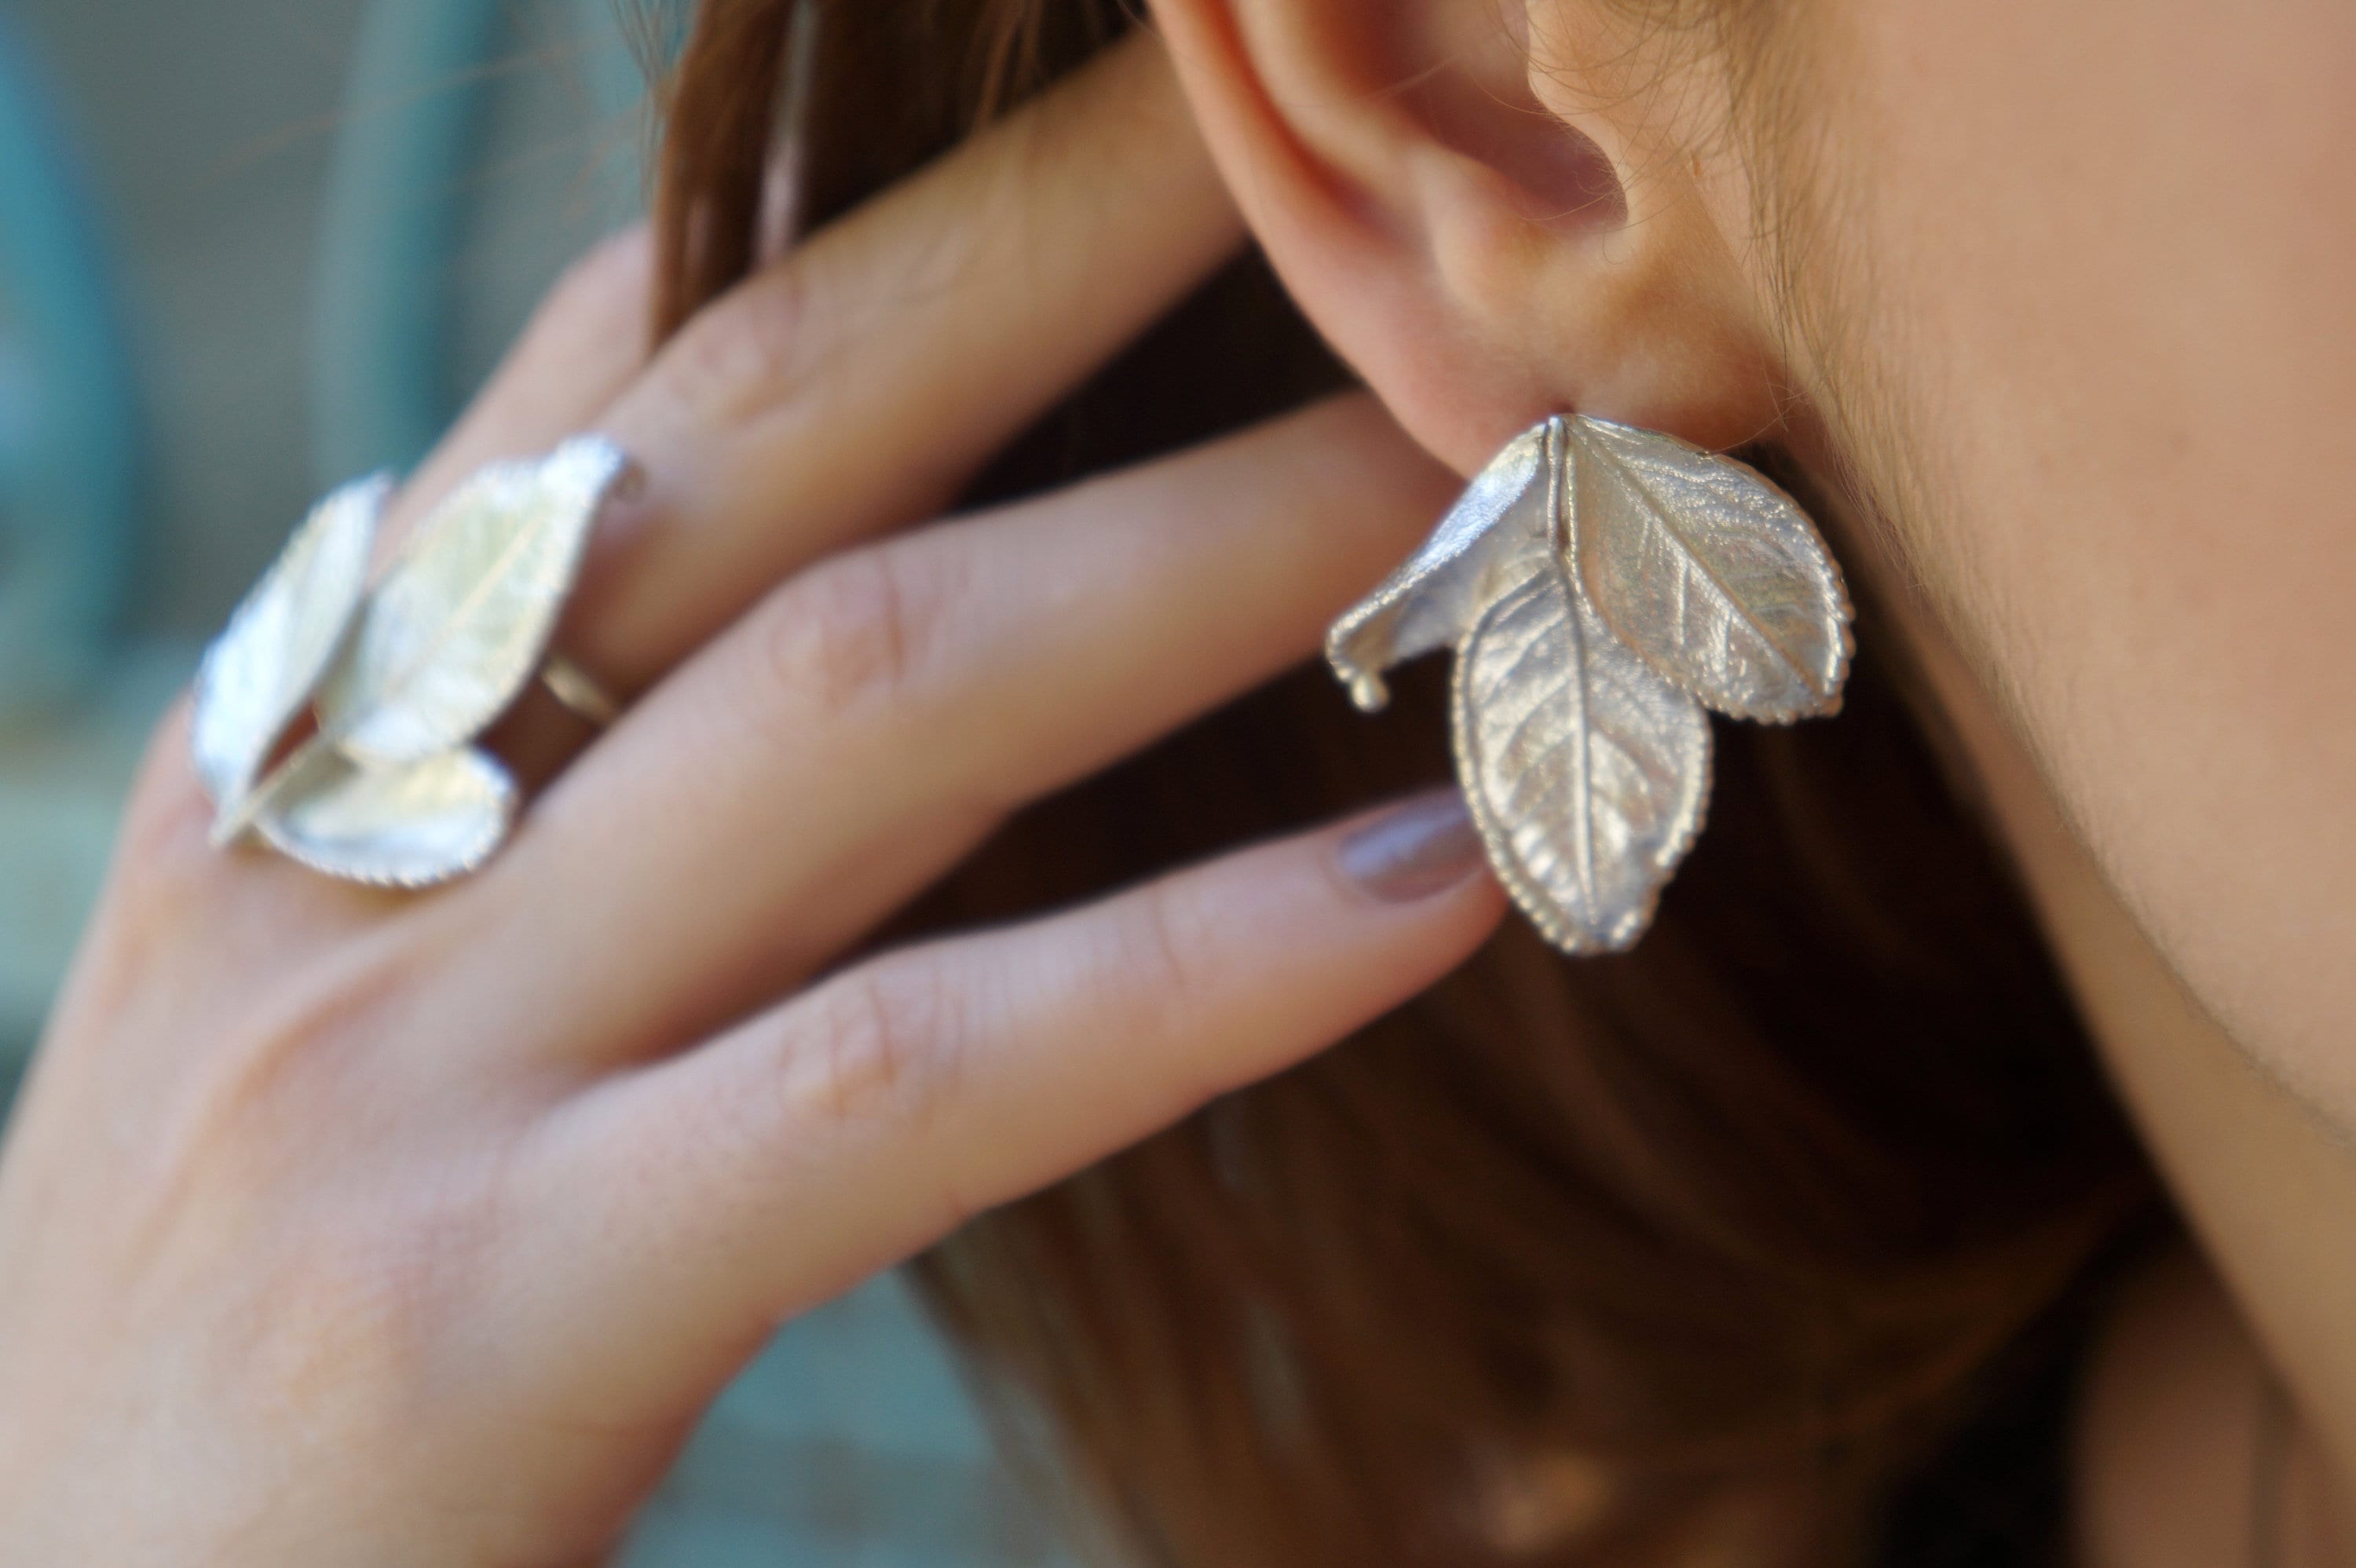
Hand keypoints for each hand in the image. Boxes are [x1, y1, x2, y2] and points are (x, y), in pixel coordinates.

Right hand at [0, 35, 1500, 1566]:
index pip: (620, 356)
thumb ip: (560, 783)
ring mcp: (396, 1048)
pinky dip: (1192, 971)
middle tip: (1312, 101)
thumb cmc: (230, 1332)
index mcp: (322, 721)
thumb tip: (845, 616)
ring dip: (1209, 547)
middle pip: (766, 419)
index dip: (866, 182)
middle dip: (1061, 233)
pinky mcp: (480, 1312)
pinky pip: (904, 1081)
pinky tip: (1440, 885)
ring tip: (1483, 465)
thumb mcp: (351, 980)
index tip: (1116, 92)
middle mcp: (349, 813)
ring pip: (868, 695)